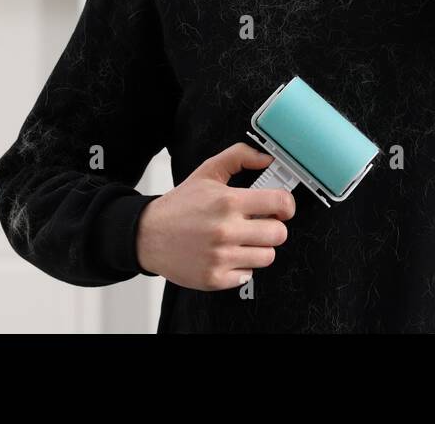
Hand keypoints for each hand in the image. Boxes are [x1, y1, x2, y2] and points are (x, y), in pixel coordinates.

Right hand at [136, 143, 294, 290]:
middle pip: (279, 234)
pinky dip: (241, 266)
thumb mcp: (207, 171)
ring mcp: (220, 257)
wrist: (147, 235)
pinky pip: (248, 275)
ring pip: (267, 256)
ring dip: (259, 248)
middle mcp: (226, 230)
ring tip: (242, 240)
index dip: (287, 205)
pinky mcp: (214, 278)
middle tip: (259, 225)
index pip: (280, 203)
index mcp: (228, 202)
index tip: (283, 208)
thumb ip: (239, 157)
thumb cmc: (180, 205)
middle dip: (273, 227)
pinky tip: (228, 255)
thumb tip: (266, 158)